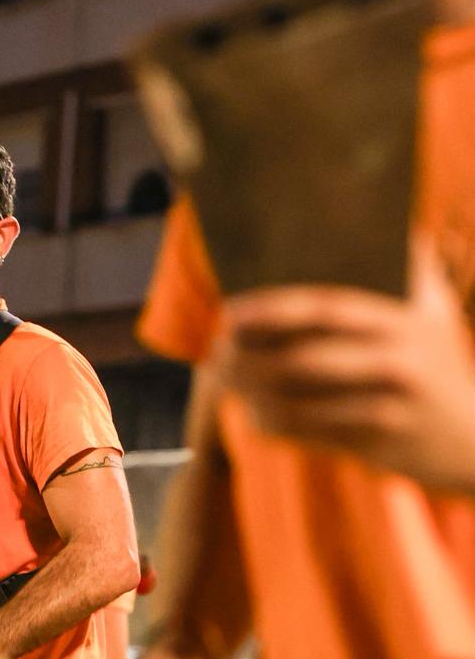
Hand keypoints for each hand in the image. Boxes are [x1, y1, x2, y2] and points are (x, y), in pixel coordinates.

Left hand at [217, 243, 474, 494]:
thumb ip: (410, 265)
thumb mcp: (436, 310)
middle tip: (217, 350)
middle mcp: (399, 360)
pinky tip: (251, 415)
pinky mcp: (377, 443)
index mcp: (404, 319)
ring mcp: (388, 406)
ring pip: (301, 401)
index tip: (231, 311)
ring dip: (253, 393)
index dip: (273, 308)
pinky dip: (275, 425)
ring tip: (225, 381)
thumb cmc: (441, 365)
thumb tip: (378, 215)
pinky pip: (311, 434)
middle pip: (304, 358)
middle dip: (251, 356)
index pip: (327, 308)